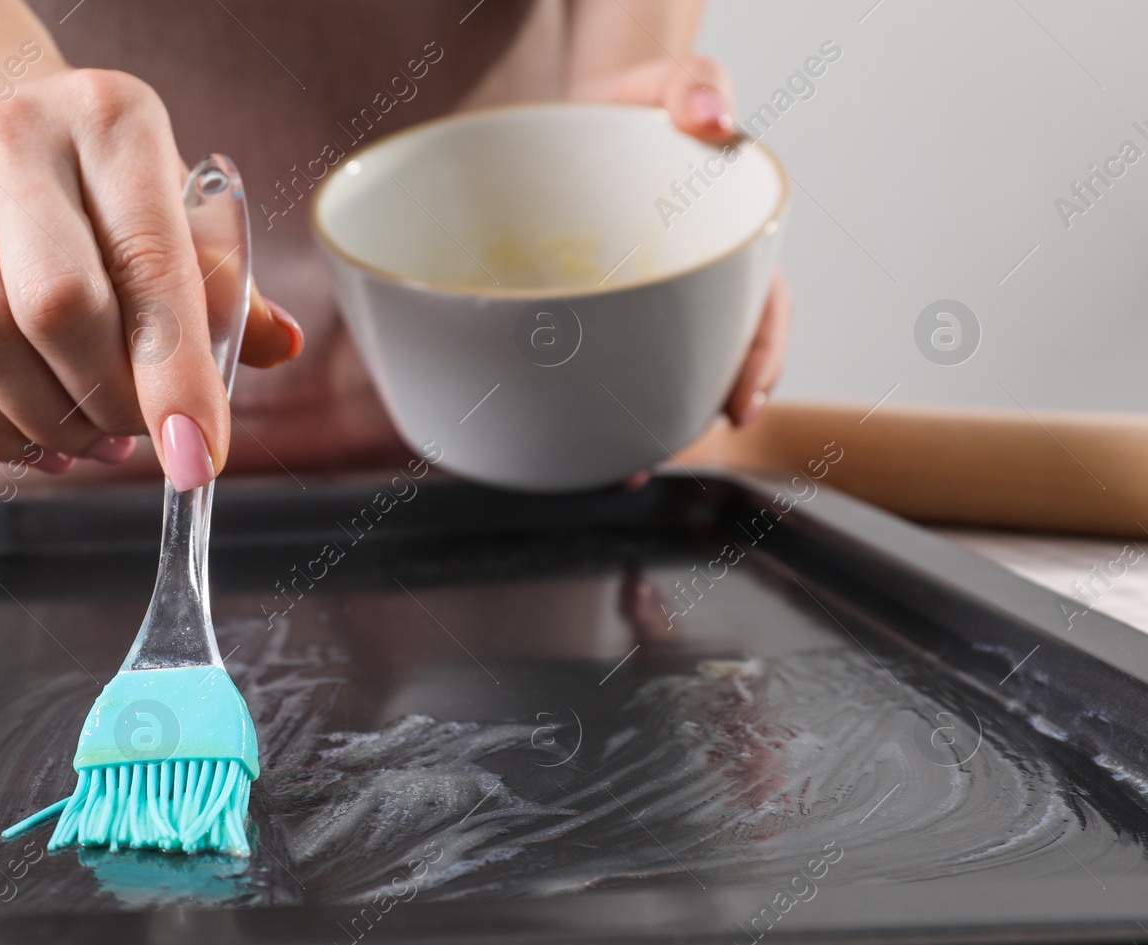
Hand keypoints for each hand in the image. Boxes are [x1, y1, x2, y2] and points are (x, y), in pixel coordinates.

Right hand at [0, 66, 303, 486]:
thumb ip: (224, 280)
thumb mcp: (172, 197)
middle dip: (112, 400)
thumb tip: (277, 346)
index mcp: (109, 122)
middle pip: (57, 307)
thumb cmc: (90, 173)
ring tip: (96, 438)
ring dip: (53, 421)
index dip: (177, 374)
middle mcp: (12, 146)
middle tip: (143, 430)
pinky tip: (42, 437)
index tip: (199, 453)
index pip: (148, 262)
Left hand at [570, 55, 790, 429]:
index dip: (760, 359)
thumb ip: (694, 88)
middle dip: (701, 411)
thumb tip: (714, 118)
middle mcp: (692, 288)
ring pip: (662, 376)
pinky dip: (597, 406)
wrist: (572, 118)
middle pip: (714, 361)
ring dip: (650, 424)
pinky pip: (604, 367)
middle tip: (674, 446)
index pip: (762, 310)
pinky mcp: (594, 318)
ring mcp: (643, 308)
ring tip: (625, 466)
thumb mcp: (666, 87)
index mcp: (728, 245)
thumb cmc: (631, 106)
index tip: (742, 402)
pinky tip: (579, 437)